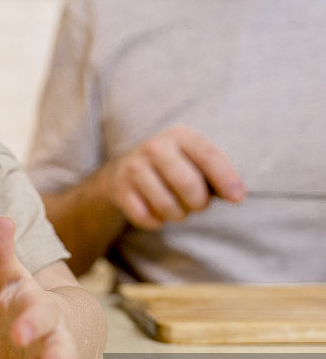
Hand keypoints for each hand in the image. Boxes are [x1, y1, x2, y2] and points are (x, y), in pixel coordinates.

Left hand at [0, 217, 85, 358]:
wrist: (58, 325)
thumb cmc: (25, 302)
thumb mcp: (10, 279)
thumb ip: (1, 254)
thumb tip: (1, 220)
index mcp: (39, 307)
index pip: (38, 311)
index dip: (31, 321)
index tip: (19, 332)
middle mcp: (55, 334)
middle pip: (59, 346)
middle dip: (54, 358)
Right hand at [102, 125, 245, 228]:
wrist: (123, 169)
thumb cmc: (172, 167)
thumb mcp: (193, 159)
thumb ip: (215, 173)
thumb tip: (236, 196)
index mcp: (180, 136)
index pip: (208, 156)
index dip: (226, 178)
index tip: (238, 199)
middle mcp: (154, 147)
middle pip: (187, 185)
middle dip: (199, 203)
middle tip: (197, 205)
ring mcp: (134, 168)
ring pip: (166, 205)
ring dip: (178, 215)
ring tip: (178, 209)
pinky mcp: (120, 188)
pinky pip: (145, 217)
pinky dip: (156, 222)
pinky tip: (157, 214)